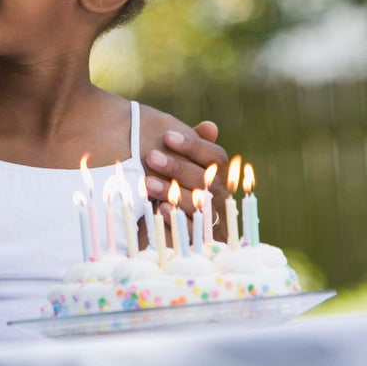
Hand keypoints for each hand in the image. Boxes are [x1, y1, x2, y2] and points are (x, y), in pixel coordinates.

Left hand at [143, 121, 229, 239]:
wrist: (167, 231)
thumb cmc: (175, 190)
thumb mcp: (181, 169)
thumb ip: (193, 148)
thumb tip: (211, 126)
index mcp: (219, 176)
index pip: (216, 157)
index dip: (194, 145)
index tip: (167, 136)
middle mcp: (219, 197)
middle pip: (206, 179)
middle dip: (177, 166)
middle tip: (150, 156)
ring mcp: (212, 220)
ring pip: (199, 203)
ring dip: (172, 191)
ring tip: (147, 182)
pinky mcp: (200, 240)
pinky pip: (192, 229)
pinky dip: (176, 217)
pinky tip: (160, 207)